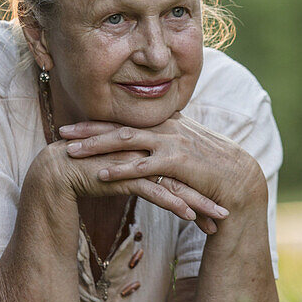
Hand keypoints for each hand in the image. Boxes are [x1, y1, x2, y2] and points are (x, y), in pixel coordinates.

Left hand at [58, 115, 265, 224]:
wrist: (240, 181)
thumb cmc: (211, 170)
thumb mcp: (186, 150)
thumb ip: (165, 145)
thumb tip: (144, 146)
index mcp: (166, 123)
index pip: (124, 120)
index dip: (97, 123)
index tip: (72, 126)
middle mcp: (166, 127)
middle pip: (119, 126)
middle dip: (88, 129)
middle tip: (61, 133)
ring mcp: (172, 143)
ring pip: (126, 141)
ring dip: (96, 146)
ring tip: (71, 152)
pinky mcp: (179, 162)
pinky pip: (144, 166)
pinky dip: (121, 170)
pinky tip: (101, 176)